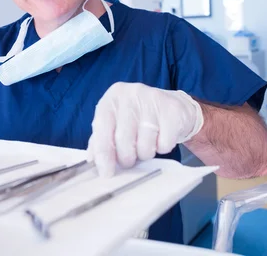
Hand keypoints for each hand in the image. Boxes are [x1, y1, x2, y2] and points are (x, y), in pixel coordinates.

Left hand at [87, 82, 203, 176]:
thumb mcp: (116, 122)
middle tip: (131, 157)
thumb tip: (92, 159)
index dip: (103, 155)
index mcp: (112, 97)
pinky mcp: (172, 110)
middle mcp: (132, 94)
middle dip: (127, 157)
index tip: (107, 173)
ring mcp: (153, 99)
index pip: (102, 129)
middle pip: (123, 140)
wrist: (174, 106)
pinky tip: (162, 137)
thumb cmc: (140, 117)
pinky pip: (164, 144)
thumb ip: (101, 139)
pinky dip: (162, 147)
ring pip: (145, 145)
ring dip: (146, 153)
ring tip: (148, 143)